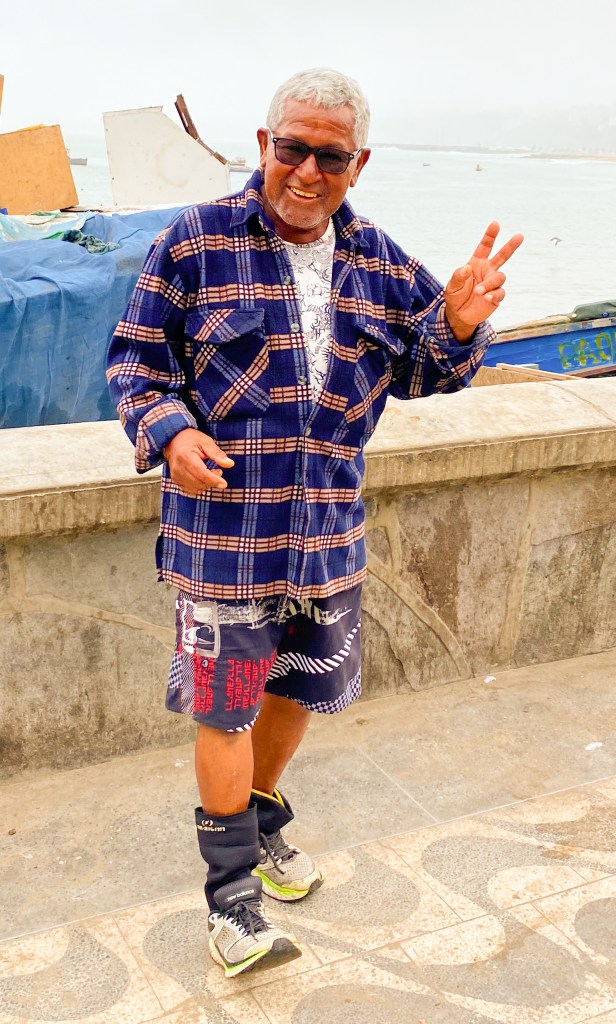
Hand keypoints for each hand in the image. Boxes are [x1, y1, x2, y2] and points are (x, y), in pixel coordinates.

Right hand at [163, 428, 233, 495]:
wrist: (174, 440)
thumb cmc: (190, 439)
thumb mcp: (206, 442)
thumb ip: (217, 454)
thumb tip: (230, 464)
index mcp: (186, 457)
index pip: (201, 474)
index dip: (214, 480)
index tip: (224, 483)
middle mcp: (178, 468)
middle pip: (199, 483)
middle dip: (212, 481)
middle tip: (218, 471)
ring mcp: (176, 475)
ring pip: (195, 488)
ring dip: (206, 484)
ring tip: (209, 472)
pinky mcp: (176, 480)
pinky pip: (190, 490)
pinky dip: (199, 486)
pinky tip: (202, 477)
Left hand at [444, 222, 523, 340]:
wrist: (459, 314)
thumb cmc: (455, 296)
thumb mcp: (452, 286)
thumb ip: (458, 276)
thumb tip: (467, 268)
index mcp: (477, 263)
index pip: (485, 247)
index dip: (490, 235)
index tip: (495, 224)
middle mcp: (487, 271)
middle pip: (502, 256)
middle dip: (510, 246)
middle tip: (519, 236)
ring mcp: (493, 283)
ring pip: (500, 277)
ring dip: (490, 283)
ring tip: (479, 291)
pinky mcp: (496, 297)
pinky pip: (500, 293)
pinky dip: (494, 294)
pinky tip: (487, 298)